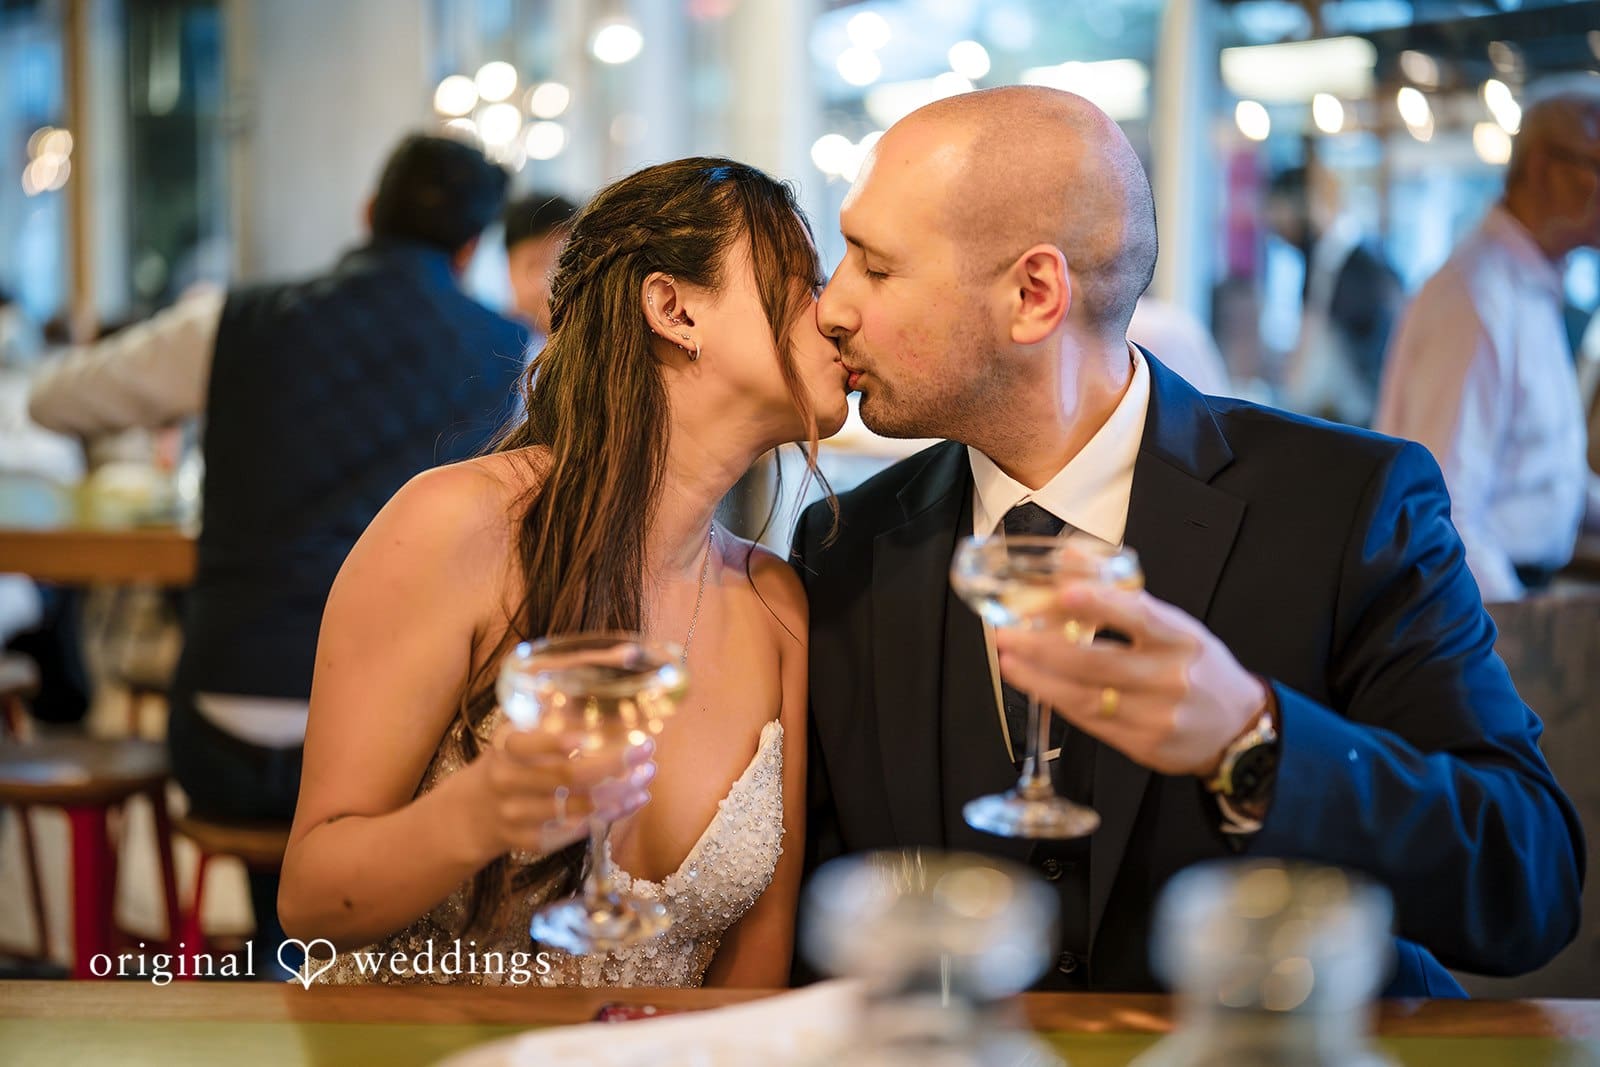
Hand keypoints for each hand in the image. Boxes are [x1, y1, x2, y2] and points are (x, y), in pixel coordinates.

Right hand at [471, 719, 655, 856]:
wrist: (474, 811)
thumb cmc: (510, 762)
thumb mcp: (518, 733)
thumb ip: (549, 713)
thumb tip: (593, 679)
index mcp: (505, 748)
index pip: (529, 744)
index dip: (558, 741)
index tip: (593, 736)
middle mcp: (508, 783)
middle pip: (566, 776)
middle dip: (613, 764)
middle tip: (646, 750)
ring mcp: (516, 816)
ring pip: (577, 808)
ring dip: (620, 792)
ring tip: (647, 774)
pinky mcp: (529, 842)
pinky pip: (575, 833)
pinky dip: (609, 817)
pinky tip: (633, 801)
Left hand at [993, 581, 1266, 777]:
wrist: (1237, 726)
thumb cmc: (1195, 665)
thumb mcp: (1171, 624)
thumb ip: (1119, 594)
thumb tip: (1068, 555)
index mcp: (1181, 638)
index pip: (1141, 617)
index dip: (1102, 604)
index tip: (1065, 591)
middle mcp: (1171, 677)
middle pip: (1099, 663)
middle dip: (1045, 648)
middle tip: (1008, 635)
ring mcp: (1157, 715)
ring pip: (1087, 697)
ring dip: (1040, 679)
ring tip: (1009, 660)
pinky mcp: (1143, 745)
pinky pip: (1091, 722)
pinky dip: (1059, 700)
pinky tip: (1035, 684)